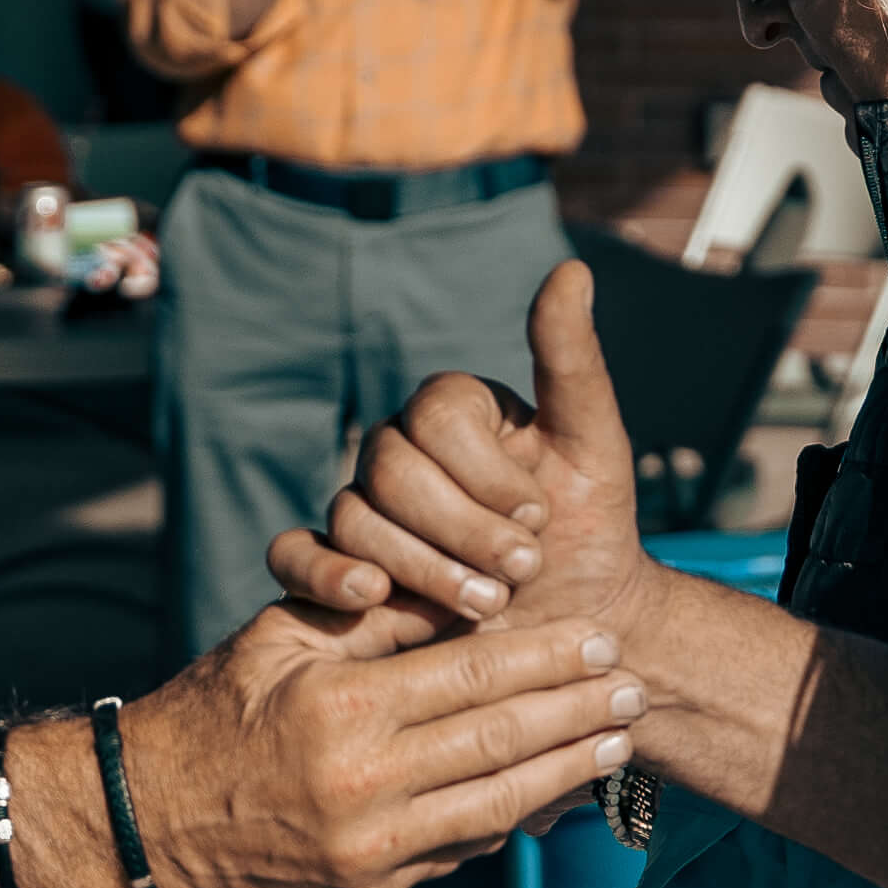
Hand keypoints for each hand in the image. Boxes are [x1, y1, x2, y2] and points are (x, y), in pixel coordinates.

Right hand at [105, 601, 640, 887]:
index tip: (600, 636)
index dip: (548, 658)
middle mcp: (363, 786)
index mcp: (341, 710)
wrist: (143, 821)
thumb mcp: (279, 640)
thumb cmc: (211, 711)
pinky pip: (462, 850)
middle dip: (579, 712)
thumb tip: (465, 592)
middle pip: (502, 742)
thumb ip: (372, 618)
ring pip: (498, 807)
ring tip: (618, 740)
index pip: (473, 676)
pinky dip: (517, 818)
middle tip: (637, 685)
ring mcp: (369, 849)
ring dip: (568, 772)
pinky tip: (558, 791)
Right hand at [275, 261, 651, 643]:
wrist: (577, 619)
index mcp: (450, 408)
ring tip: (490, 603)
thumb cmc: (590, 527)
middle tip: (522, 570)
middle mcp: (398, 448)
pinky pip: (292, 555)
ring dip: (425, 569)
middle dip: (463, 530)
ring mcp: (364, 507)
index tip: (540, 516)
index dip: (486, 473)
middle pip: (391, 472)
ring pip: (354, 521)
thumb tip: (570, 269)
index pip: (434, 418)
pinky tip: (375, 599)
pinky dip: (324, 575)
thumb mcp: (595, 444)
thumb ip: (572, 360)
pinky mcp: (341, 565)